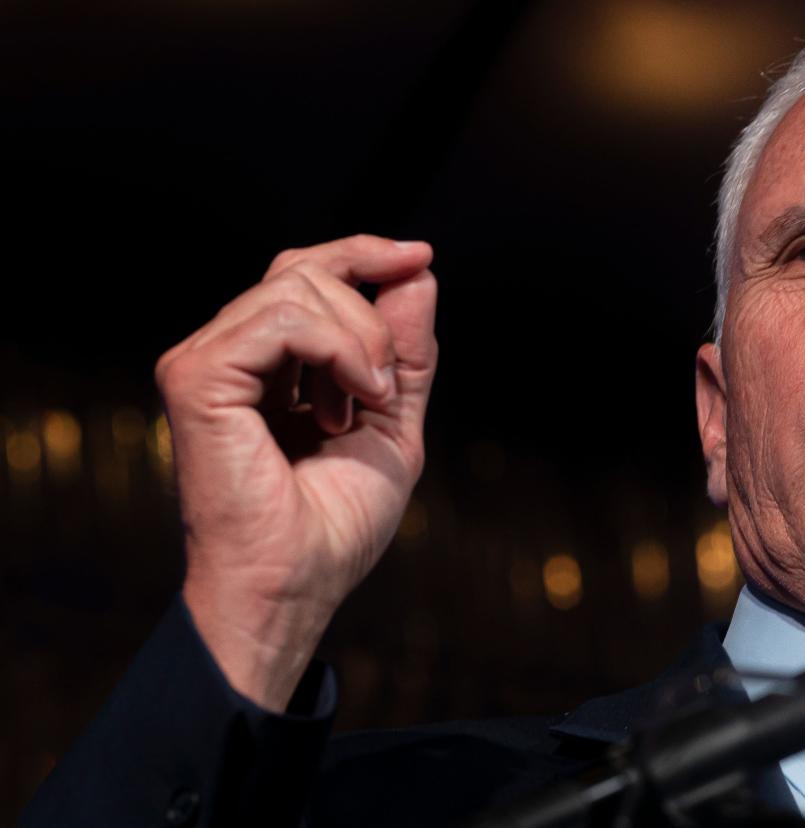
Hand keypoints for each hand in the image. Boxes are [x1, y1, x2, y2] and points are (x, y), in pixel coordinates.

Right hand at [155, 235, 436, 709]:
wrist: (296, 587)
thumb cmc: (334, 525)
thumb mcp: (393, 423)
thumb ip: (407, 351)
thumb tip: (416, 271)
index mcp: (267, 367)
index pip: (306, 276)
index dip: (362, 255)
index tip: (420, 255)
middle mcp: (231, 357)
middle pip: (302, 268)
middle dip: (370, 307)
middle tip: (386, 382)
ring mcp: (206, 362)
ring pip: (297, 284)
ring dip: (360, 337)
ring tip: (365, 403)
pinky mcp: (197, 378)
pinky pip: (281, 317)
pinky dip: (337, 348)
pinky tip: (348, 404)